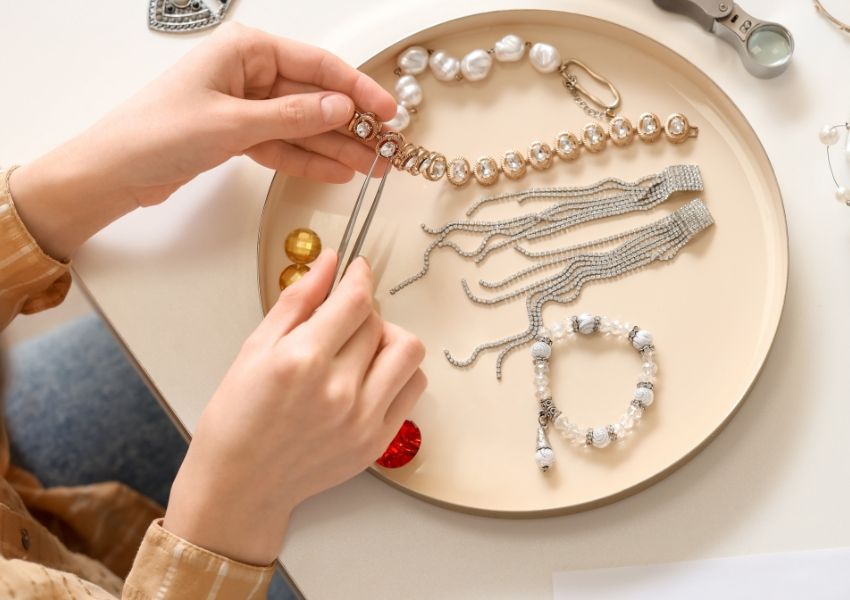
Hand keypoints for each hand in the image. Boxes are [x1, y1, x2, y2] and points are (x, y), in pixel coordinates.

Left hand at [9, 23, 394, 259]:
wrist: (114, 171)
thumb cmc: (155, 132)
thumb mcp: (232, 123)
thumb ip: (292, 117)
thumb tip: (341, 108)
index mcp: (246, 51)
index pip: (316, 67)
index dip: (357, 89)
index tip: (387, 109)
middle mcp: (249, 74)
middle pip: (314, 98)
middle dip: (352, 125)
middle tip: (387, 146)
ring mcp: (245, 106)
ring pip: (304, 126)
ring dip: (337, 147)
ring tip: (373, 166)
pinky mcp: (239, 135)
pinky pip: (286, 146)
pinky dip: (310, 160)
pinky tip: (339, 171)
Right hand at [163, 251, 425, 564]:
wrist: (240, 484)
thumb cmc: (237, 417)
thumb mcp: (255, 349)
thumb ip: (297, 302)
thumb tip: (329, 263)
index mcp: (302, 360)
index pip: (355, 300)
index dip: (359, 276)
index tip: (357, 270)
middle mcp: (338, 389)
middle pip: (378, 322)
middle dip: (361, 311)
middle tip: (341, 320)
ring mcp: (362, 418)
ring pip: (407, 351)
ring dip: (388, 338)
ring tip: (362, 348)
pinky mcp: (377, 441)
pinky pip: (412, 388)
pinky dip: (398, 372)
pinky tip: (371, 376)